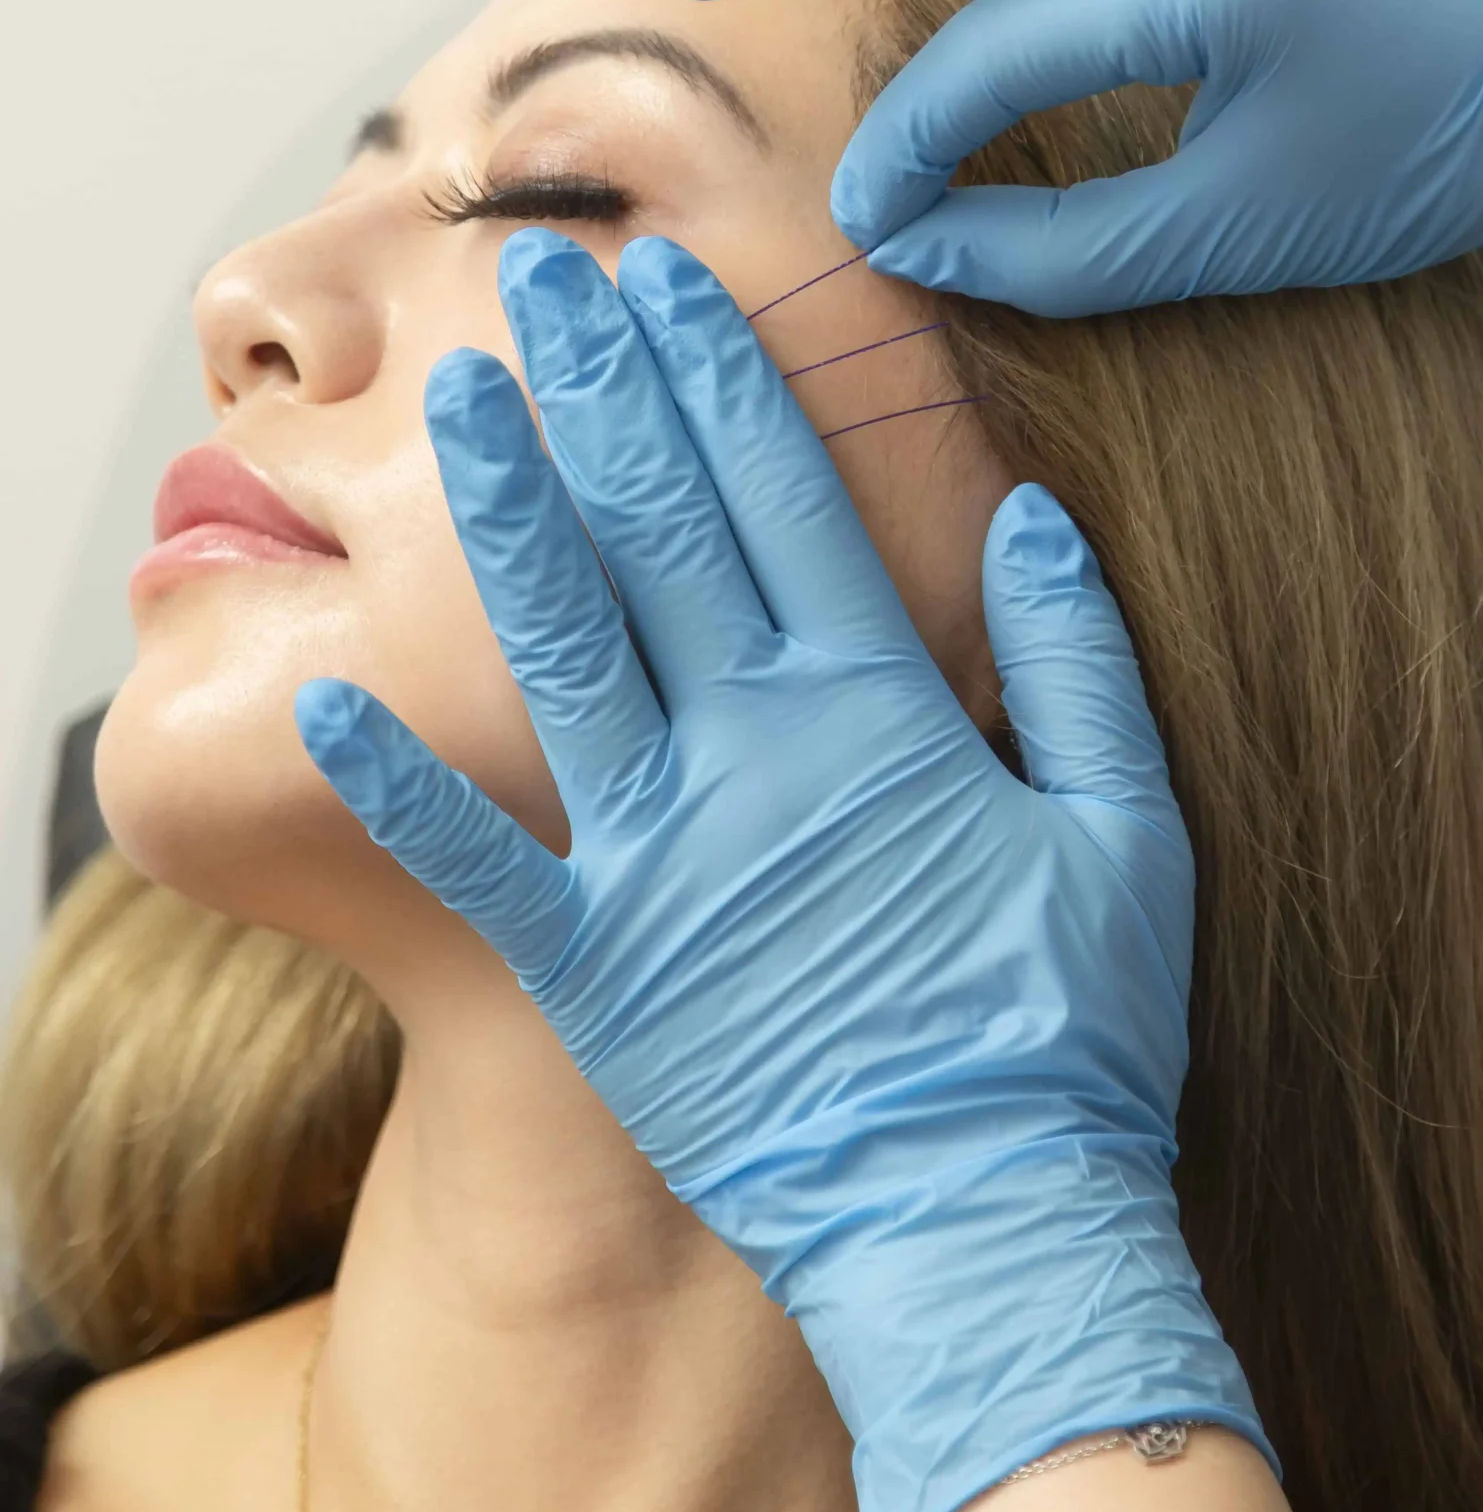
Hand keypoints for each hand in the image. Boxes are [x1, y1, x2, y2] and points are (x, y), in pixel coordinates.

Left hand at [294, 230, 1272, 1511]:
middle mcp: (758, 755)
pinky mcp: (599, 968)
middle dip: (600, 390)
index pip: (783, 498)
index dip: (719, 378)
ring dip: (507, 514)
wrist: (985, 1232)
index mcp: (881, 712)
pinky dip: (397, 777)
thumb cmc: (1070, 1036)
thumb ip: (1082, 660)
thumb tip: (1032, 510)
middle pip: (660, 533)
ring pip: (564, 649)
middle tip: (539, 279)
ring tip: (459, 403)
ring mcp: (666, 859)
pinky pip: (482, 859)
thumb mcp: (1131, 833)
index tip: (668, 284)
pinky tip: (321, 686)